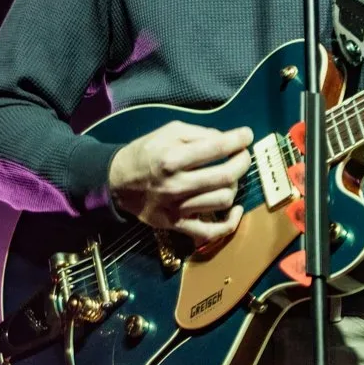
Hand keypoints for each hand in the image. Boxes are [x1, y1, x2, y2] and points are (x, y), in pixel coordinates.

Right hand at [108, 121, 253, 247]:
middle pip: (226, 176)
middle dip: (242, 162)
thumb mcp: (167, 133)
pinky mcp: (177, 224)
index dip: (238, 140)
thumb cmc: (145, 153)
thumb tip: (227, 140)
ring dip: (235, 186)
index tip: (246, 135)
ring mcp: (177, 208)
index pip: (216, 148)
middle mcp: (175, 185)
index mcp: (172, 158)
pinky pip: (210, 231)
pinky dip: (230, 223)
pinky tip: (235, 208)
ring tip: (230, 177)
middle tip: (243, 155)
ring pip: (223, 200)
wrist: (117, 181)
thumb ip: (198, 134)